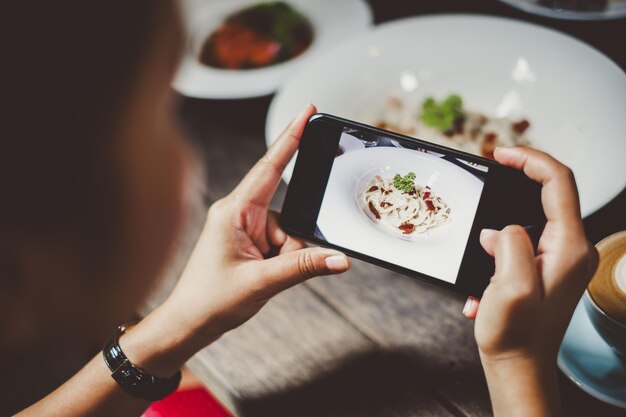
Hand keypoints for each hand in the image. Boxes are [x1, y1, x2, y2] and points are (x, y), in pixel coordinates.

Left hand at [121, 104, 349, 375]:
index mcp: (234, 210)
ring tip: (263, 279)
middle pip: (287, 213)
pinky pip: (281, 245)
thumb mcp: (262, 282)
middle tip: (275, 267)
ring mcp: (243, 228)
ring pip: (288, 233)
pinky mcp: (248, 243)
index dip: (291, 137)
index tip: (307, 111)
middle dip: (291, 242)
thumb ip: (304, 267)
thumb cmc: (211, 300)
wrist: (189, 323)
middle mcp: (239, 213)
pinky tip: (265, 278)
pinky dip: (283, 262)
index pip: (270, 167)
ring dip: (287, 257)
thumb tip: (340, 259)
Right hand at [463, 147, 596, 363]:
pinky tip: (483, 285)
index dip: (530, 159)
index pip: (558, 182)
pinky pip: (519, 244)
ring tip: (479, 256)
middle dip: (515, 182)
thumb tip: (500, 231)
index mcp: (568, 247)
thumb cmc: (516, 335)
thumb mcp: (509, 287)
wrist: (519, 368)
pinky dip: (496, 254)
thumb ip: (510, 244)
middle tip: (487, 176)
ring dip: (498, 229)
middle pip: (548, 194)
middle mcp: (570, 250)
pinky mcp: (544, 269)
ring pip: (529, 219)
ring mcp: (558, 260)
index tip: (500, 154)